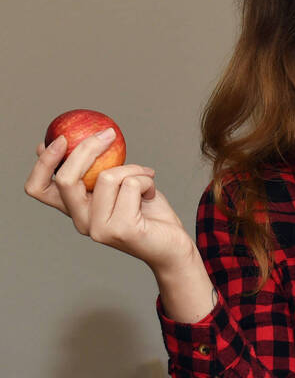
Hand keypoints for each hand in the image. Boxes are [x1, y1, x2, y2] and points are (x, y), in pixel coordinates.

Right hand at [25, 130, 195, 274]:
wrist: (173, 244)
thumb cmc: (147, 211)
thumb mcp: (119, 185)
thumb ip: (98, 170)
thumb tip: (73, 139)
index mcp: (75, 209)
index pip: (38, 188)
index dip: (43, 162)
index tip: (62, 139)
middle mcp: (81, 221)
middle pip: (66, 179)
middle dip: (86, 148)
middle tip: (108, 133)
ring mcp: (99, 228)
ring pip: (107, 176)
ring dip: (133, 168)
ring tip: (146, 178)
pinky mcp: (122, 230)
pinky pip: (132, 185)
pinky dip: (147, 180)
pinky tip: (151, 193)